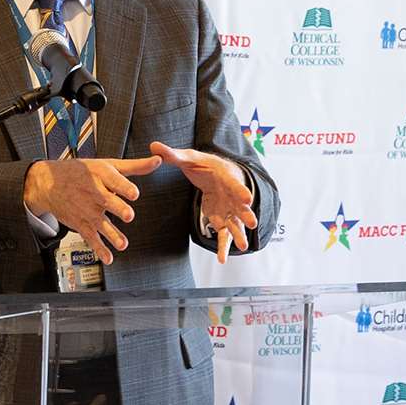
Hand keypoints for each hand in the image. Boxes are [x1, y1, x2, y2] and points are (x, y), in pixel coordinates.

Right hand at [23, 156, 162, 263]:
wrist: (48, 183)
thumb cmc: (80, 172)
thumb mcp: (106, 164)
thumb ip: (134, 166)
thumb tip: (158, 160)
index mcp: (100, 175)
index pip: (113, 180)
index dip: (124, 187)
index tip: (134, 193)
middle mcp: (93, 193)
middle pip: (107, 201)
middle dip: (118, 209)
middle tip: (128, 215)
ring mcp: (86, 210)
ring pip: (100, 223)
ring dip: (112, 235)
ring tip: (122, 244)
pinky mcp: (81, 223)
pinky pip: (91, 238)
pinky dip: (99, 249)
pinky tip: (108, 258)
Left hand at [149, 142, 255, 263]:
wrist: (216, 173)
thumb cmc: (204, 164)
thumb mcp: (189, 157)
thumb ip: (172, 154)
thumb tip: (153, 145)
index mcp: (225, 177)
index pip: (234, 184)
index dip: (241, 190)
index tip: (247, 198)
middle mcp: (231, 195)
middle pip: (240, 206)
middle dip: (246, 214)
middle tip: (252, 222)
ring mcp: (228, 209)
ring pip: (235, 223)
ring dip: (239, 234)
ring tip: (243, 246)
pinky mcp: (222, 219)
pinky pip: (224, 235)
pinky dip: (223, 246)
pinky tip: (222, 259)